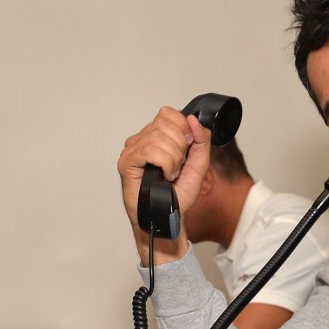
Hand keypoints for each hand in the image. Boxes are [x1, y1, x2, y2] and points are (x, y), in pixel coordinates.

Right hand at [117, 106, 210, 262]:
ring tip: (170, 173)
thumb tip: (193, 120)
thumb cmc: (178, 194)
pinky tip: (164, 175)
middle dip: (179, 146)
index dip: (183, 128)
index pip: (168, 114)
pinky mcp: (126, 162)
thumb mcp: (199, 164)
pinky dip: (163, 163)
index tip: (187, 147)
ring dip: (172, 159)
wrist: (169, 215)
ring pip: (157, 137)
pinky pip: (148, 150)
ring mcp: (133, 150)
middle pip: (164, 123)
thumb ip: (201, 140)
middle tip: (178, 165)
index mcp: (158, 137)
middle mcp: (143, 140)